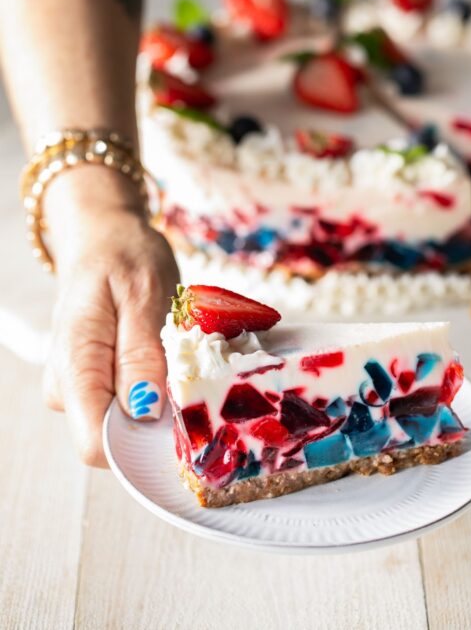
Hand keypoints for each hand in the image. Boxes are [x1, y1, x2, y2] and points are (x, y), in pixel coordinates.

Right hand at [42, 166, 178, 465]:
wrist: (104, 235)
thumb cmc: (124, 256)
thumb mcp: (144, 295)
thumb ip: (141, 355)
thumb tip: (145, 412)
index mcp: (74, 365)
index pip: (97, 443)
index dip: (144, 443)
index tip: (187, 417)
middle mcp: (66, 387)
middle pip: (116, 440)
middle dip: (161, 419)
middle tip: (194, 371)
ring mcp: (78, 387)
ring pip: (126, 424)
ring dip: (163, 400)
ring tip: (180, 352)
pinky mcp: (94, 382)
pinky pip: (129, 404)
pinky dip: (158, 388)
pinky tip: (169, 356)